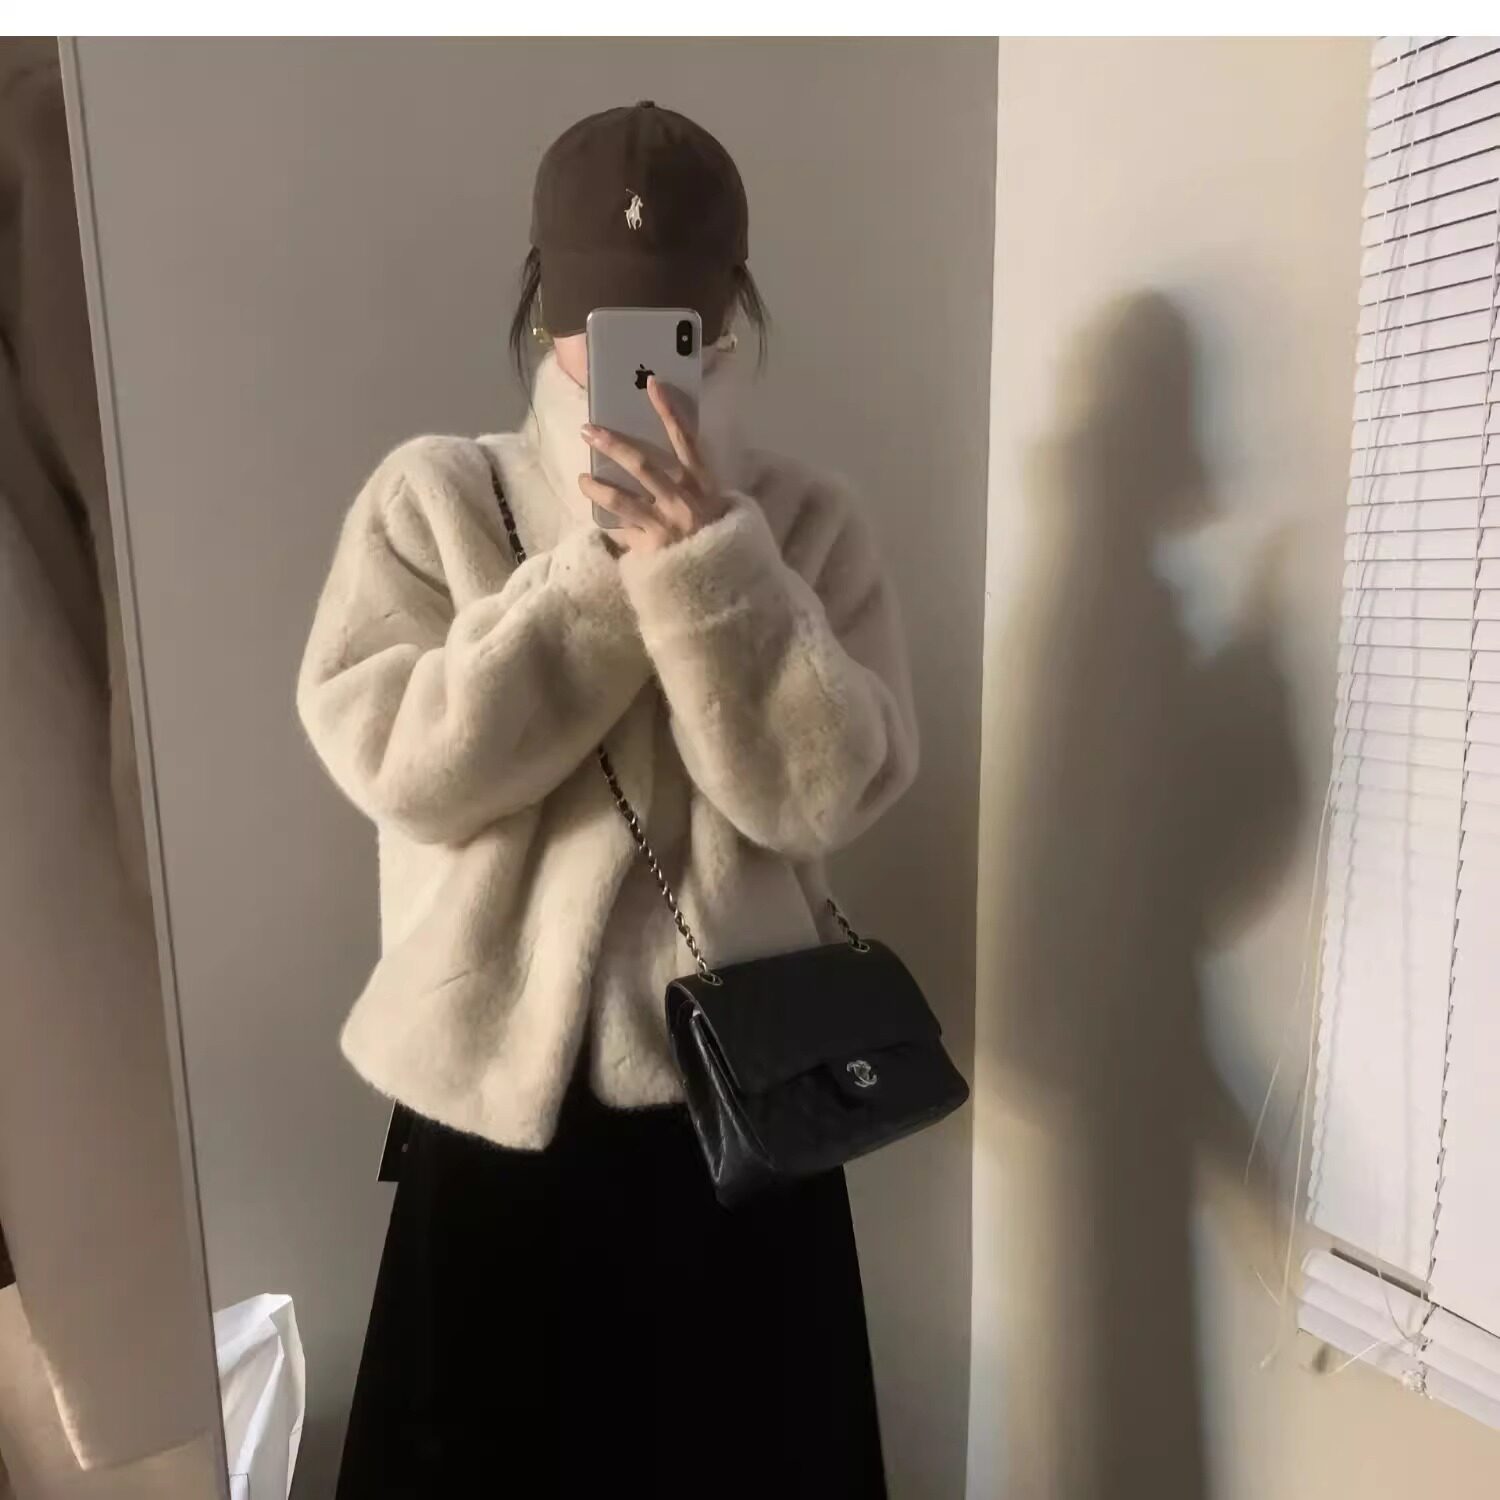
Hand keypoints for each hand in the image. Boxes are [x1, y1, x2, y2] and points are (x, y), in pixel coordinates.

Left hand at [578, 376, 728, 554]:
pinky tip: (601, 522)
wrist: (723, 587)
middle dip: (613, 445)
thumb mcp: (716, 510)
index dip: (669, 412)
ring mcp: (665, 526)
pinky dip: (612, 526)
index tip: (652, 384)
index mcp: (703, 486)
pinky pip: (623, 531)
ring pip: (620, 499)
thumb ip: (692, 490)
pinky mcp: (650, 549)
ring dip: (596, 486)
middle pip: (642, 465)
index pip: (686, 441)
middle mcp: (684, 501)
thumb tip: (663, 472)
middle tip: (588, 430)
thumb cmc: (718, 542)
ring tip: (581, 479)